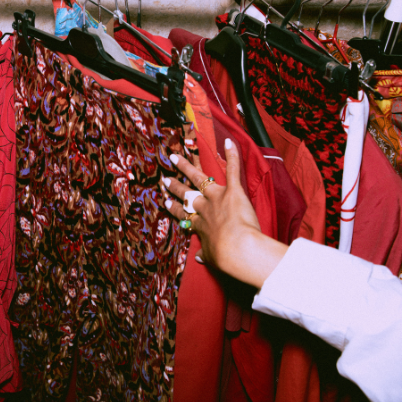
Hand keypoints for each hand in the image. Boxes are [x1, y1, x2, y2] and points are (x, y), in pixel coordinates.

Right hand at [162, 138, 286, 288]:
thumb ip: (206, 255)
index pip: (182, 214)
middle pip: (186, 194)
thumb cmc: (225, 257)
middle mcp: (203, 208)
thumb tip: (200, 259)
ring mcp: (216, 197)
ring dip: (187, 167)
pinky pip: (232, 170)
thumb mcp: (212, 258)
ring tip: (176, 157)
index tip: (166, 201)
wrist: (237, 248)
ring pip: (199, 179)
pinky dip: (232, 156)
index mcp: (198, 225)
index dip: (173, 207)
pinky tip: (229, 143)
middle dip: (175, 186)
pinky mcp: (232, 190)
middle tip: (165, 179)